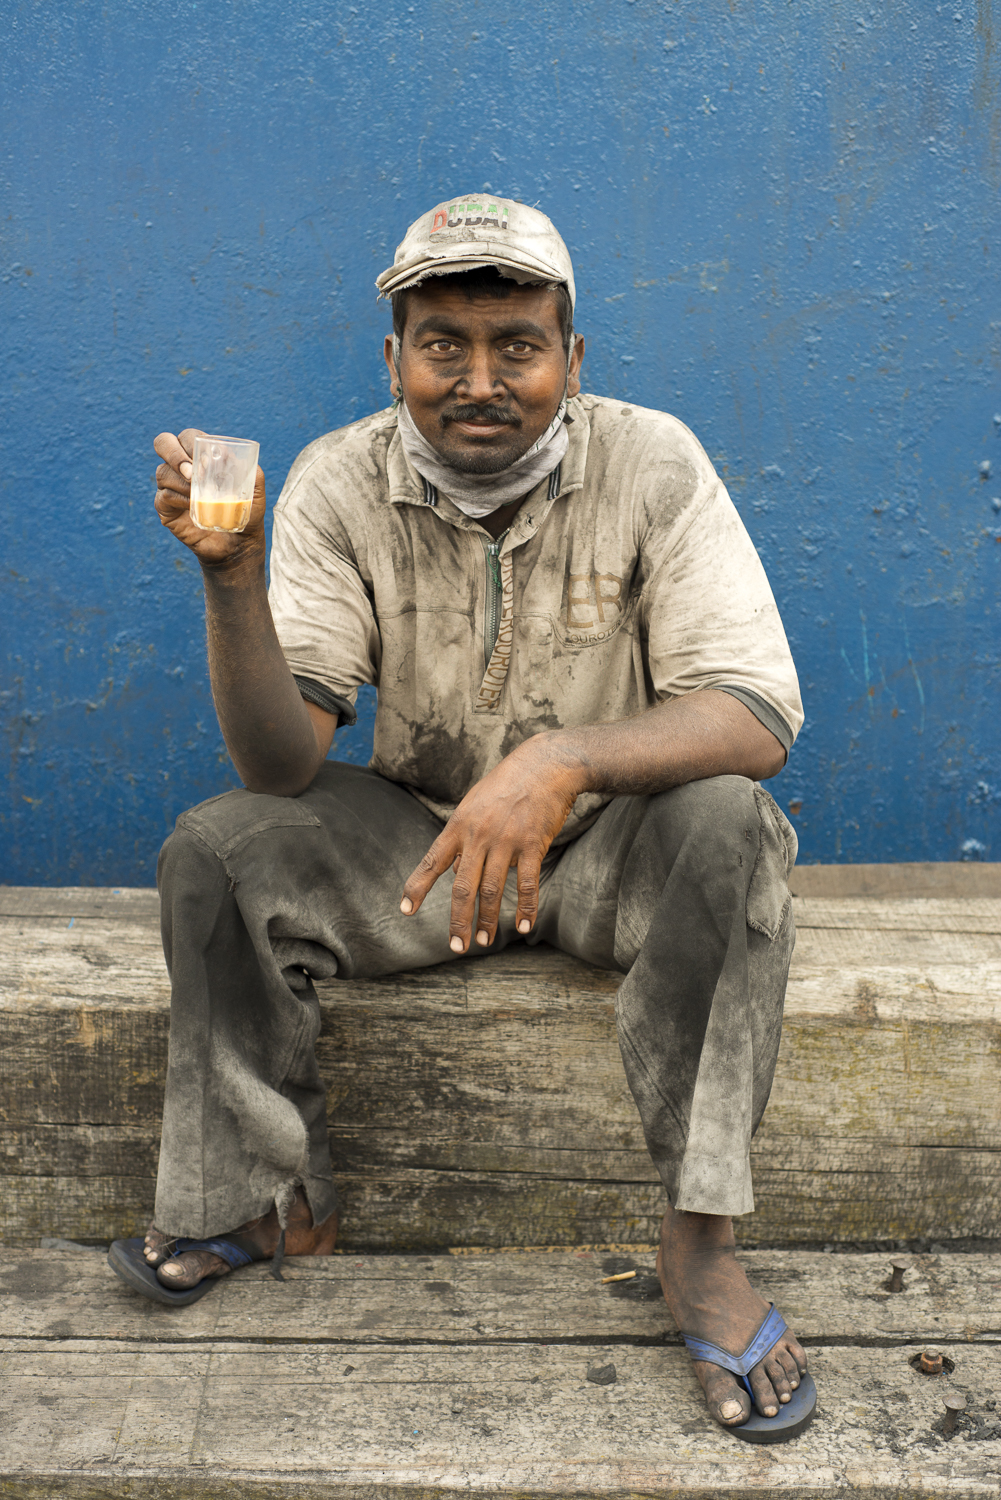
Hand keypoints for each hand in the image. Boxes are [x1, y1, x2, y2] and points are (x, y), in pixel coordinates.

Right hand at [153, 429, 265, 568]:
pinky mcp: (164, 507)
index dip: (192, 442)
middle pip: (163, 443)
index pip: (188, 437)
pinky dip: (178, 499)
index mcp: (201, 456)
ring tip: (198, 494)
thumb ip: (251, 472)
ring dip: (181, 481)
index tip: (207, 461)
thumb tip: (238, 457)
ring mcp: (170, 486)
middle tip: (191, 472)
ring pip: (163, 472)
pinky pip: (163, 496)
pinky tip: (192, 506)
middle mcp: (181, 467)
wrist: (238, 545)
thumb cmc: (244, 513)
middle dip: (173, 453)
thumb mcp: (254, 491)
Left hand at [400, 736, 583, 952]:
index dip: (417, 887)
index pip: (433, 861)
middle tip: (456, 947)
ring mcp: (506, 841)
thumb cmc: (507, 785)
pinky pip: (528, 884)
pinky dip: (526, 908)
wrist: (544, 765)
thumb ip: (462, 837)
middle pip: (463, 887)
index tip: (405, 910)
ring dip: (487, 921)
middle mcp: (478, 835)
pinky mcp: (533, 844)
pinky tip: (522, 926)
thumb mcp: (474, 805)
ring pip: (492, 890)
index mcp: (459, 825)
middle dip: (458, 921)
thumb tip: (454, 871)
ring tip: (484, 941)